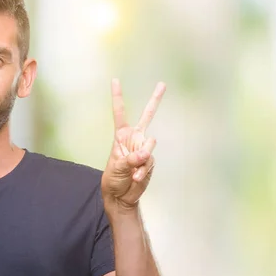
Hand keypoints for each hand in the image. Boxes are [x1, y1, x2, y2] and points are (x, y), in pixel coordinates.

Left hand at [101, 78, 165, 210]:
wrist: (121, 196)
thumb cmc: (113, 178)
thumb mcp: (117, 167)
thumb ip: (132, 158)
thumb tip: (146, 153)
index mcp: (121, 136)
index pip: (120, 113)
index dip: (118, 96)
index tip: (115, 80)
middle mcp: (134, 139)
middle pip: (147, 116)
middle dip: (155, 100)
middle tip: (162, 84)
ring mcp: (144, 149)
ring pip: (150, 145)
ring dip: (141, 159)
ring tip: (132, 171)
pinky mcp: (150, 160)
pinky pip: (150, 161)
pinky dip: (143, 171)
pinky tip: (136, 177)